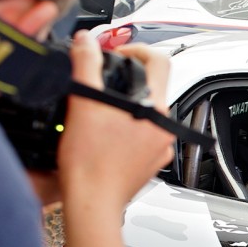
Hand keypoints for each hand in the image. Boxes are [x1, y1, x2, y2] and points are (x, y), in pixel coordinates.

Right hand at [57, 33, 175, 208]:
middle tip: (101, 80)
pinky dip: (124, 130)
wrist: (91, 206)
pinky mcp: (148, 164)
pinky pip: (141, 137)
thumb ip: (86, 65)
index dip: (137, 50)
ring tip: (99, 111)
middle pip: (151, 88)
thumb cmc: (90, 165)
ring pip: (145, 113)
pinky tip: (103, 135)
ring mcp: (158, 148)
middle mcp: (164, 129)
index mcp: (156, 110)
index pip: (160, 61)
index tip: (118, 55)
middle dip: (125, 80)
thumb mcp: (83, 104)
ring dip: (124, 106)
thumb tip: (85, 41)